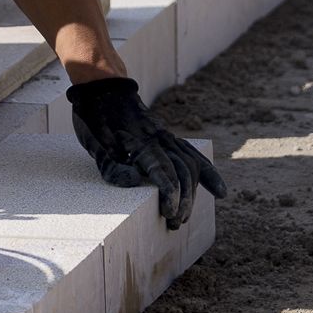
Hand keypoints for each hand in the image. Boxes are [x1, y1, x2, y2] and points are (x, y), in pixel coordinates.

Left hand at [65, 77, 225, 229]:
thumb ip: (112, 165)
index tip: (169, 214)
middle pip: (183, 173)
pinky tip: (219, 191)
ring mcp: (166, 137)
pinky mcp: (169, 137)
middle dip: (184, 201)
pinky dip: (208, 173)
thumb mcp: (93, 144)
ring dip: (193, 194)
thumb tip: (134, 181)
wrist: (102, 89)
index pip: (165, 173)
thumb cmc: (94, 119)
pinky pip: (193, 155)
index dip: (171, 196)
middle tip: (174, 223)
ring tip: (184, 215)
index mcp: (141, 143)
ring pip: (191, 166)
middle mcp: (159, 140)